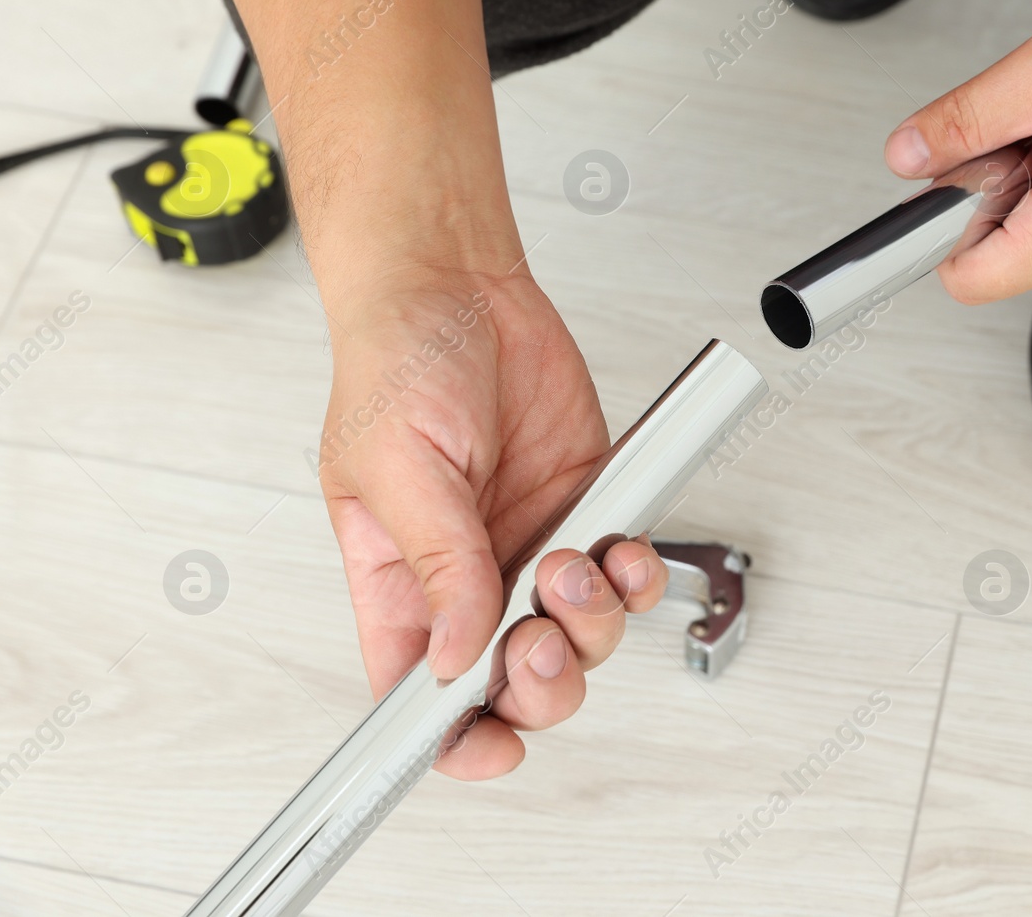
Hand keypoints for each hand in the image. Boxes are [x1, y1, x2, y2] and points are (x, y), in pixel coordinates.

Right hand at [316, 268, 668, 779]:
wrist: (460, 285)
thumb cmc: (396, 363)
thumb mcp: (394, 468)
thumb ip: (435, 564)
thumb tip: (455, 657)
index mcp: (401, 586)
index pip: (417, 696)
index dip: (453, 740)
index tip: (489, 746)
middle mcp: (471, 580)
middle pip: (514, 684)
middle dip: (540, 685)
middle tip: (539, 639)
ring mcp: (534, 548)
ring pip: (583, 639)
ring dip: (592, 624)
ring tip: (574, 560)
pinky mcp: (589, 510)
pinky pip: (626, 577)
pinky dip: (637, 578)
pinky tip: (623, 548)